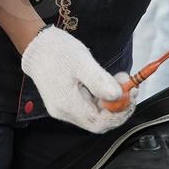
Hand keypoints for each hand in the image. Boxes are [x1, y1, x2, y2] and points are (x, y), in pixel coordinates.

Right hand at [20, 26, 134, 132]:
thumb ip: (100, 81)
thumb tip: (118, 96)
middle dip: (118, 107)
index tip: (131, 94)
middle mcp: (64, 112)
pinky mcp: (64, 102)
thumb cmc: (58, 51)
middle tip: (130, 88)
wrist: (37, 45)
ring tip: (121, 79)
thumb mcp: (83, 62)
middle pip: (98, 121)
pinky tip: (107, 82)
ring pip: (94, 114)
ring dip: (111, 101)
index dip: (119, 113)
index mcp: (67, 104)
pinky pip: (88, 106)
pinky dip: (101, 97)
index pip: (99, 123)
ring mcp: (63, 108)